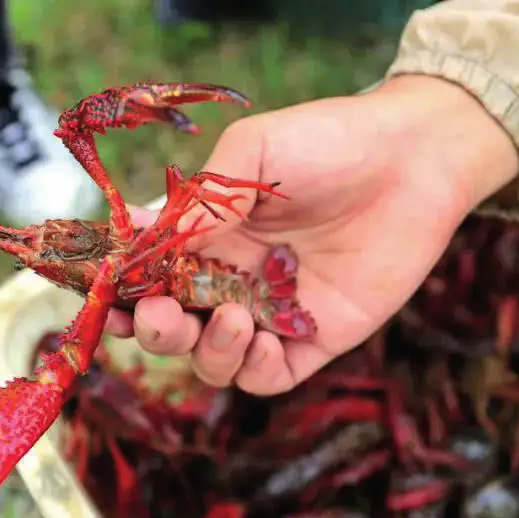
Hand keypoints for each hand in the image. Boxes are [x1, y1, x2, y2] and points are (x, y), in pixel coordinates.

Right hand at [106, 74, 518, 394]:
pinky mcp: (316, 337)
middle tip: (161, 311)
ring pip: (216, 360)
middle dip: (155, 330)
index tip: (107, 296)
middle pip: (174, 328)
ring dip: (206, 350)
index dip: (121, 293)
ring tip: (231, 317)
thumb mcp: (253, 154)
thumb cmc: (327, 141)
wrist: (411, 158)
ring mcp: (272, 312)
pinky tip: (258, 340)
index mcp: (208, 237)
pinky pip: (269, 376)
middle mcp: (233, 279)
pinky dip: (253, 371)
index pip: (150, 278)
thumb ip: (202, 200)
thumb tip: (148, 239)